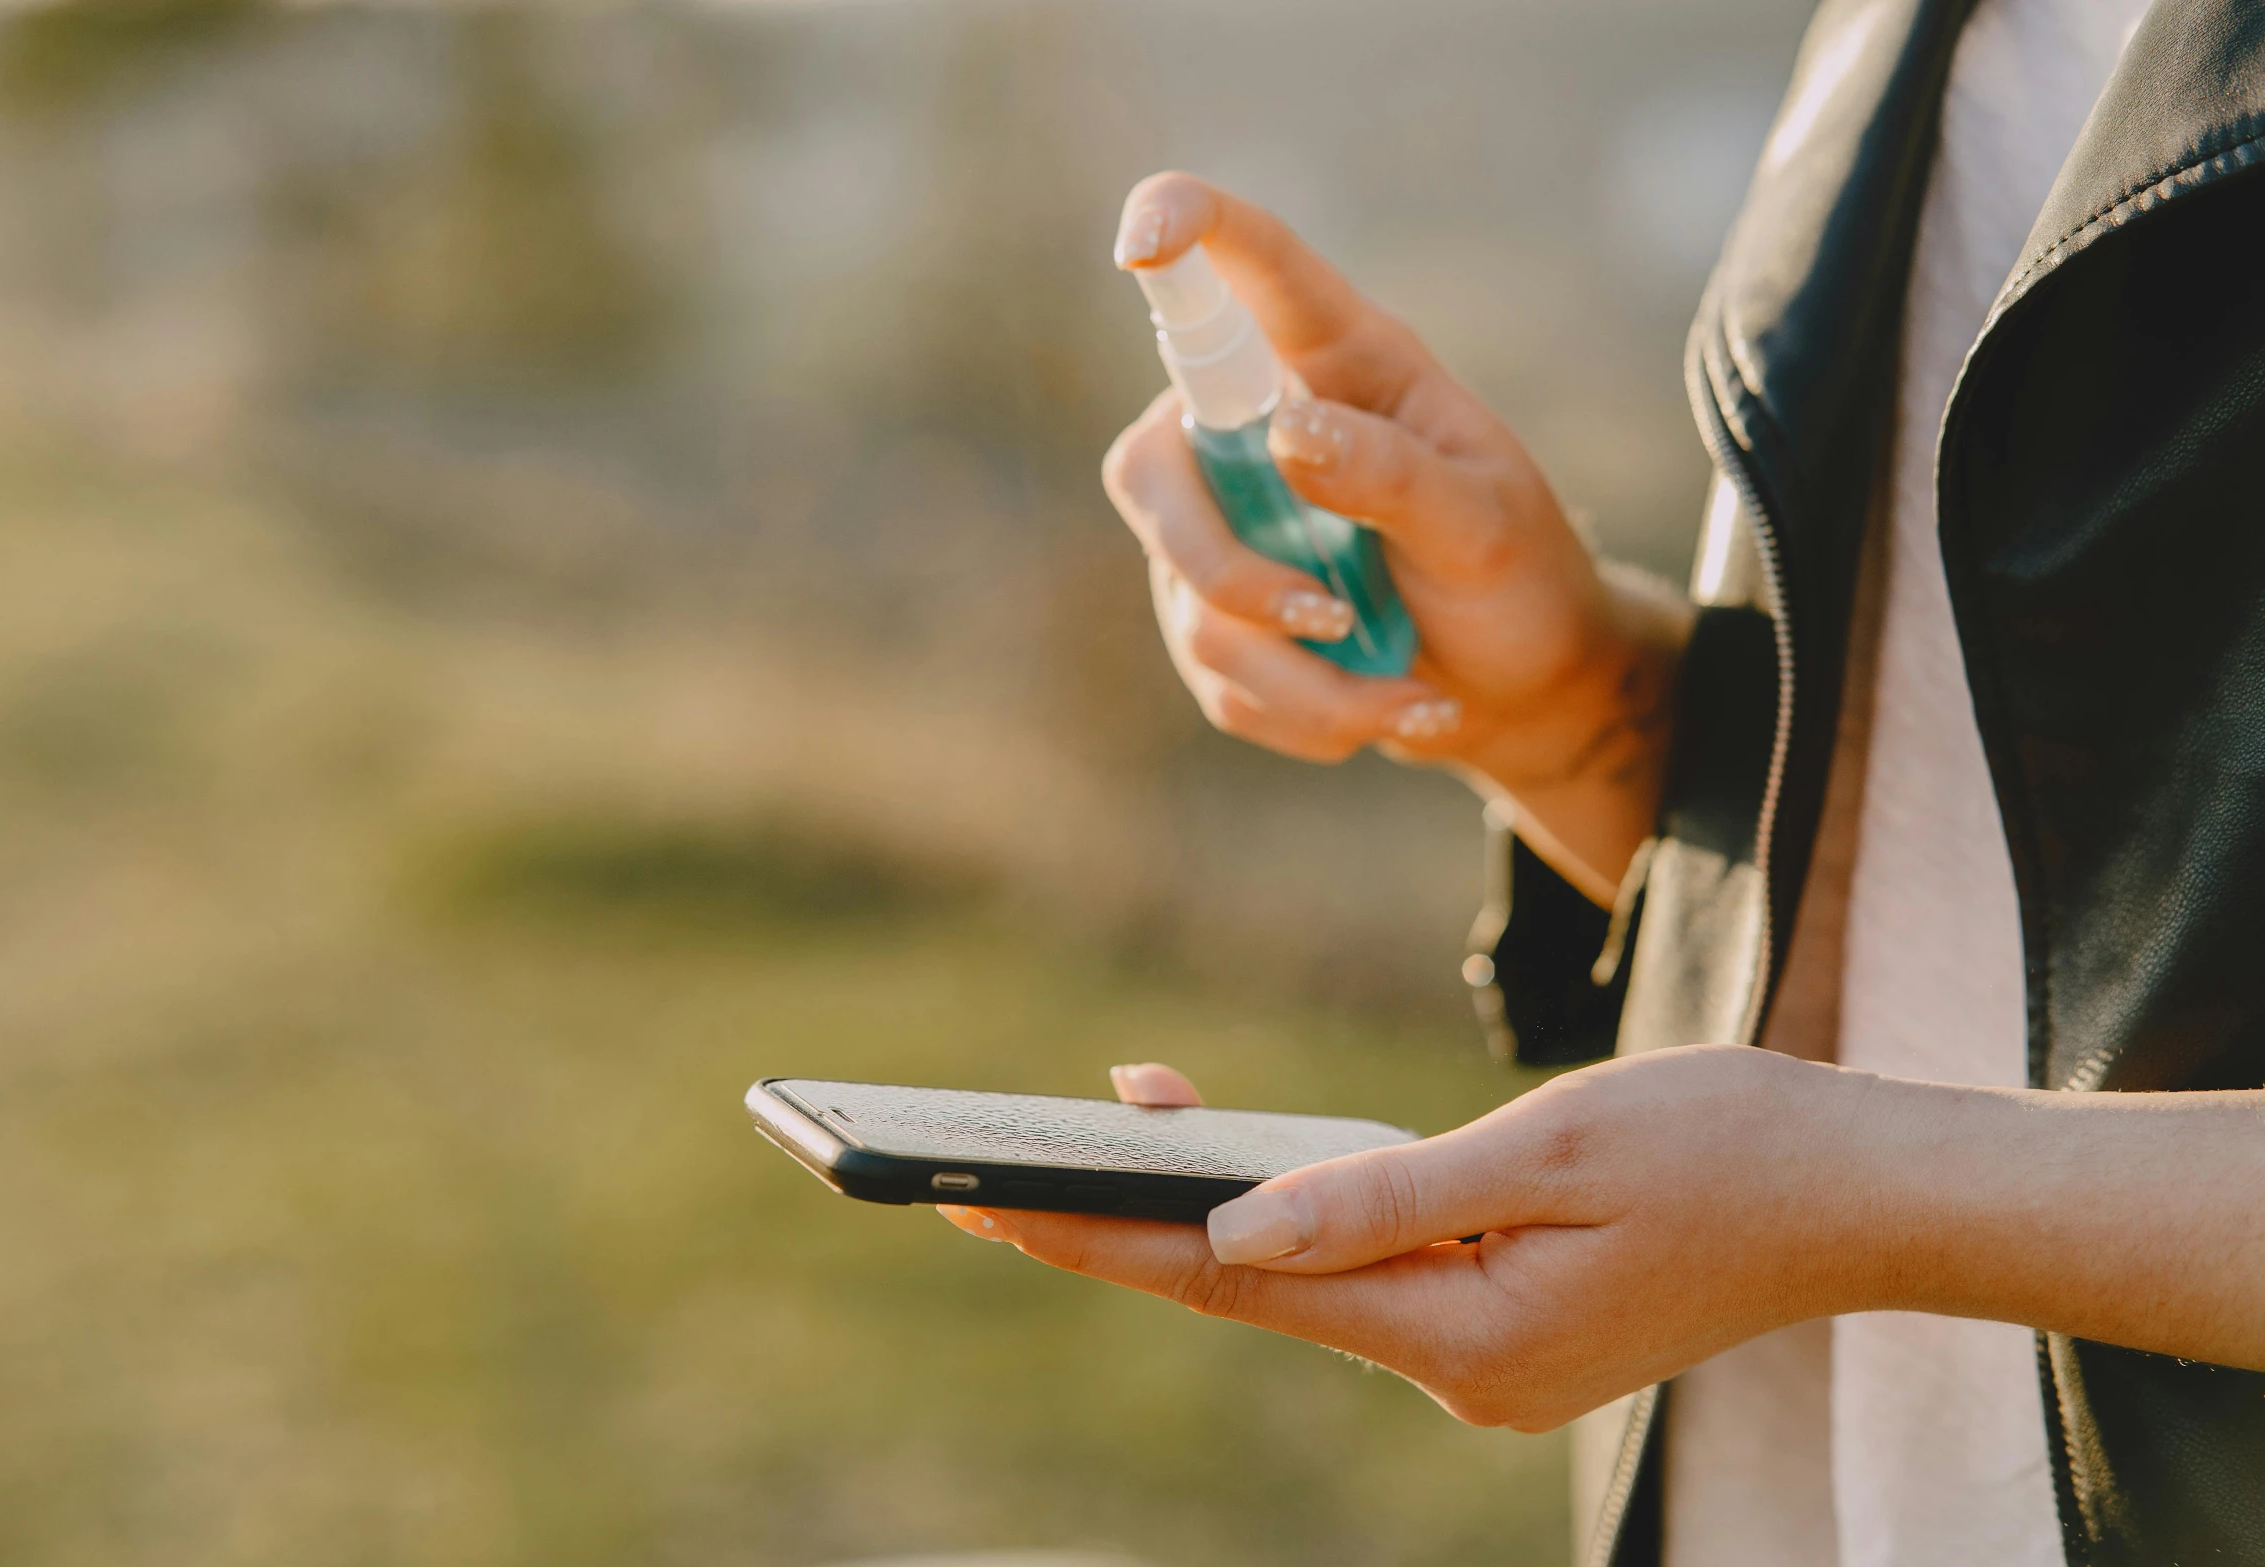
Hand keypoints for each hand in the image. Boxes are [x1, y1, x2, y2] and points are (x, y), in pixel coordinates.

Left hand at [944, 1056, 2264, 1421]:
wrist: (1867, 1190)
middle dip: (1116, 1227)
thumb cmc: (1730, 1145)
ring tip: (1095, 1126)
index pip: (1234, 1281)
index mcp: (1464, 1333)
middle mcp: (1457, 1364)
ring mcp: (1482, 1350)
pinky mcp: (1502, 1316)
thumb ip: (1382, 1194)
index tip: (979, 1201)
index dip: (1102, 1235)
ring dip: (1200, 1207)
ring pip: (1302, 1276)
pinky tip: (1241, 1155)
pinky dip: (1294, 1209)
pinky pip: (1366, 1266)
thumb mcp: (1551, 1146)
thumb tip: (1229, 1222)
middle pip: (1247, 1289)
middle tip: (976, 1171)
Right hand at [1106, 173, 1692, 901]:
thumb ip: (1390, 475)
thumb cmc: (1519, 580)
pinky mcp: (1216, 615)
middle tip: (1329, 621)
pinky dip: (1305, 714)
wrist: (1524, 692)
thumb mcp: (1484, 525)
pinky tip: (1378, 709)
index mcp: (1339, 363)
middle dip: (1227, 571)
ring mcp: (1226, 525)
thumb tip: (1285, 432)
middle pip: (1152, 469)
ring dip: (1302, 677)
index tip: (1142, 239)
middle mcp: (1259, 430)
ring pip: (1190, 601)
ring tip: (1405, 694)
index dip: (1184, 228)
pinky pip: (1216, 676)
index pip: (1248, 267)